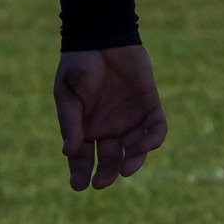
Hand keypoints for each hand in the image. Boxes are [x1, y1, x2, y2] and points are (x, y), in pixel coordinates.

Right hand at [53, 46, 167, 191]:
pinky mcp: (149, 104)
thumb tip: (68, 152)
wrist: (102, 37)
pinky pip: (156, 126)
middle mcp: (108, 128)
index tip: (79, 186)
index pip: (83, 159)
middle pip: (110, 159)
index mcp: (85, 129)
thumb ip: (70, 122)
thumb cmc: (78, 66)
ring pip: (135, 148)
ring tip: (127, 167)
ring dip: (133, 160)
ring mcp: (130, 118)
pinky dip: (154, 138)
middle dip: (107, 173)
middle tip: (103, 182)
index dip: (80, 174)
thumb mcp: (67, 95)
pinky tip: (147, 144)